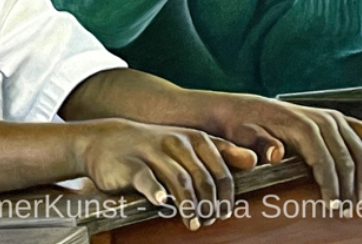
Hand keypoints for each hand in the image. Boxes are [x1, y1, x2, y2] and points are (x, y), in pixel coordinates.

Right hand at [75, 118, 256, 230]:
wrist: (107, 140)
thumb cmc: (153, 147)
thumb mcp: (188, 144)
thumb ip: (220, 152)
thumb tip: (254, 160)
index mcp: (194, 138)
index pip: (221, 168)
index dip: (227, 194)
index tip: (225, 212)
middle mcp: (176, 142)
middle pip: (203, 178)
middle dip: (210, 203)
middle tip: (208, 221)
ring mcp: (153, 152)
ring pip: (180, 180)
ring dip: (190, 205)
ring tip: (193, 223)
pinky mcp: (131, 164)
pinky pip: (148, 179)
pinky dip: (157, 192)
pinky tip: (163, 203)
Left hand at [195, 93, 361, 207]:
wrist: (244, 109)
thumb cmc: (243, 126)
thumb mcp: (243, 135)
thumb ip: (259, 144)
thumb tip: (277, 153)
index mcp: (300, 124)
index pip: (326, 160)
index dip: (332, 186)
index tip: (333, 208)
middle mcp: (320, 118)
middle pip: (346, 157)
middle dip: (351, 186)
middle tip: (349, 212)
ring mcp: (329, 116)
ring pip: (359, 147)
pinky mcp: (334, 118)